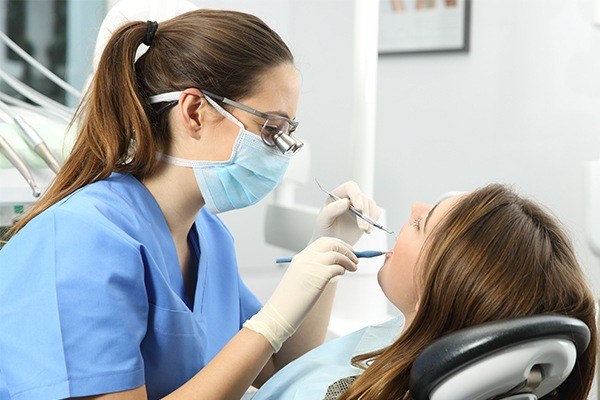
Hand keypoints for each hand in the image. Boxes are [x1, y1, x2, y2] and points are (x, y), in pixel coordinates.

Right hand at [243, 237, 357, 350]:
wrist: (280, 312)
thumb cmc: (291, 300)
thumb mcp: (300, 278)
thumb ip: (314, 269)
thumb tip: (335, 266)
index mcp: (301, 257)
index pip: (323, 242)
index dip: (338, 244)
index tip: (347, 250)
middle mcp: (306, 258)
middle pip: (331, 244)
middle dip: (346, 248)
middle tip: (355, 257)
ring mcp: (311, 265)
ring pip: (336, 254)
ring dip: (348, 259)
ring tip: (354, 267)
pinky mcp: (318, 276)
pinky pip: (337, 267)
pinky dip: (343, 269)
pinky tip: (343, 274)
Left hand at [312, 181, 380, 245]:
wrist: (332, 244)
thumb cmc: (324, 230)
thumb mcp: (323, 221)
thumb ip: (331, 210)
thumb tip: (345, 202)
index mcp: (337, 195)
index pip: (350, 187)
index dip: (356, 195)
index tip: (359, 208)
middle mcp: (349, 198)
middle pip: (363, 198)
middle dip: (364, 213)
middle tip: (362, 227)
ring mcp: (359, 206)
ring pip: (371, 205)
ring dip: (370, 218)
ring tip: (365, 230)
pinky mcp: (366, 215)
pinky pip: (375, 213)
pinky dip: (374, 221)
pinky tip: (368, 230)